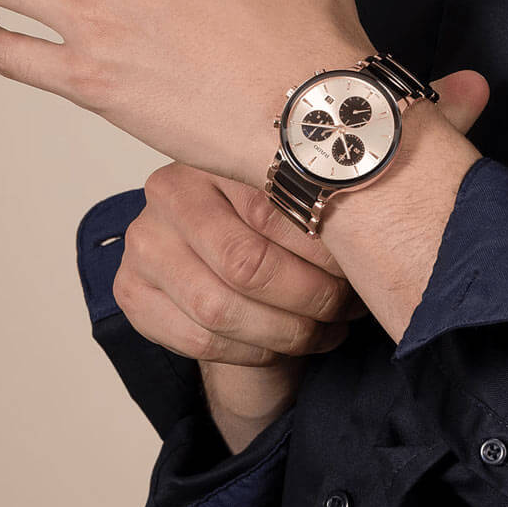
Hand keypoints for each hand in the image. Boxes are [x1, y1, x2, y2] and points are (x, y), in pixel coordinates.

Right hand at [114, 160, 365, 369]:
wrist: (231, 263)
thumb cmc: (277, 226)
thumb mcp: (303, 201)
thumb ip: (324, 206)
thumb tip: (376, 229)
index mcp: (218, 155)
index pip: (276, 211)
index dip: (327, 251)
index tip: (365, 268)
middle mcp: (168, 192)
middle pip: (247, 265)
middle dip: (310, 297)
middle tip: (346, 306)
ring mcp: (142, 244)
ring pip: (221, 310)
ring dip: (287, 331)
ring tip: (325, 328)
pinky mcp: (131, 293)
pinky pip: (198, 340)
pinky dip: (253, 351)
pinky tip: (285, 343)